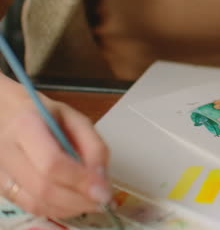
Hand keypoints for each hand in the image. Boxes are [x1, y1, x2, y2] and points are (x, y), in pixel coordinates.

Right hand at [0, 94, 110, 217]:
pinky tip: (75, 204)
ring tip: (92, 203)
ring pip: (35, 203)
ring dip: (70, 208)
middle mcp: (7, 151)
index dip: (80, 180)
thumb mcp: (76, 120)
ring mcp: (1, 172)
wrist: (10, 116)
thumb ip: (94, 147)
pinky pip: (30, 207)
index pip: (52, 162)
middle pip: (43, 187)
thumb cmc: (47, 116)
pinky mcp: (2, 187)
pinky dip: (58, 210)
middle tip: (103, 200)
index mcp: (27, 126)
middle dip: (78, 200)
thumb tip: (102, 181)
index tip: (104, 190)